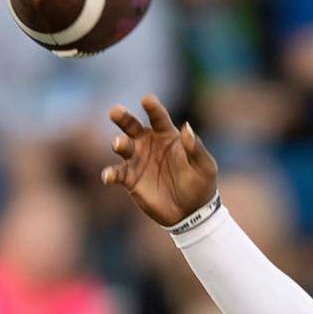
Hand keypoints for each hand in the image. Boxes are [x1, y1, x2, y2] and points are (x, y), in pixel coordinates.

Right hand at [100, 95, 217, 226]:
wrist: (191, 213)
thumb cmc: (200, 184)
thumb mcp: (204, 166)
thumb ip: (196, 148)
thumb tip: (187, 128)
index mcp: (167, 135)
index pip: (158, 117)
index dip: (153, 108)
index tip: (147, 100)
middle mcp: (148, 143)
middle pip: (132, 125)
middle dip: (123, 117)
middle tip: (115, 111)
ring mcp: (137, 160)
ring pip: (123, 146)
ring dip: (119, 143)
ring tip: (119, 144)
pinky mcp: (130, 178)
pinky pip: (117, 173)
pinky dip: (110, 174)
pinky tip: (107, 177)